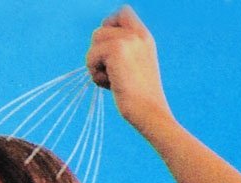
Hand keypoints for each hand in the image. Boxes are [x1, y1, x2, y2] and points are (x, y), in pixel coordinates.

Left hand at [86, 6, 172, 129]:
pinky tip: (109, 84)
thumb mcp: (134, 68)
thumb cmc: (140, 99)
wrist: (149, 111)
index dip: (108, 27)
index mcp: (144, 37)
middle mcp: (137, 34)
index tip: (107, 51)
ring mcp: (128, 39)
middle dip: (98, 53)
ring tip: (110, 80)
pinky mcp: (116, 49)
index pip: (122, 13)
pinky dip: (95, 73)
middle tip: (110, 73)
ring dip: (95, 63)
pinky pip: (91, 56)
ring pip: (94, 41)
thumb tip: (95, 49)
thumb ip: (120, 53)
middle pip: (100, 30)